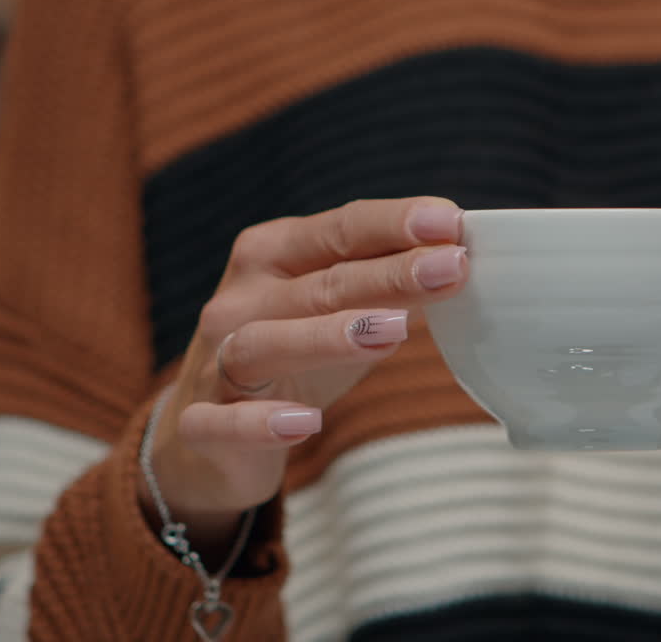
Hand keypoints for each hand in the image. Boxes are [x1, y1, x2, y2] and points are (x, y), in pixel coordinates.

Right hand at [140, 197, 465, 547]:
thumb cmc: (290, 359)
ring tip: (394, 331)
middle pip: (318, 284)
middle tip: (450, 268)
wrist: (209, 438)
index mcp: (272, 256)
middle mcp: (240, 300)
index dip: (394, 224)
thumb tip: (457, 260)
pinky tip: (305, 423)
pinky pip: (224, 422)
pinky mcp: (202, 424)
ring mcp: (214, 362)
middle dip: (388, 275)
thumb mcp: (340, 315)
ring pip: (264, 343)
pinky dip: (260, 422)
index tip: (451, 221)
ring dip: (327, 336)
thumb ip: (389, 288)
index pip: (339, 229)